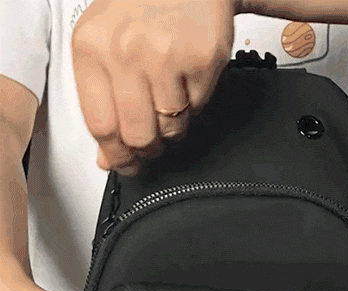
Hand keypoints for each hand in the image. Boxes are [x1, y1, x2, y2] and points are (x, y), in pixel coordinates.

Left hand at [71, 0, 239, 175]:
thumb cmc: (144, 7)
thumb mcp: (105, 42)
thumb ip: (101, 100)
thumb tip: (108, 157)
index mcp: (92, 47)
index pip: (100, 125)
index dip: (115, 155)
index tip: (123, 164)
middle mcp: (126, 51)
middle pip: (138, 135)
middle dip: (147, 149)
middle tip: (151, 146)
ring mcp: (166, 55)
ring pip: (170, 128)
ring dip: (172, 127)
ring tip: (170, 101)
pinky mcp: (202, 60)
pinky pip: (197, 109)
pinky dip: (194, 104)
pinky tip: (187, 80)